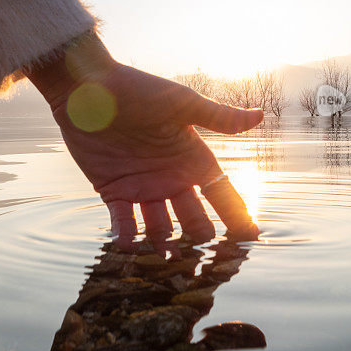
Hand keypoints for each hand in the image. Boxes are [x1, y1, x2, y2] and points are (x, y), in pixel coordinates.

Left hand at [26, 34, 261, 249]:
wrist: (89, 89)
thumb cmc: (138, 90)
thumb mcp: (181, 103)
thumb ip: (218, 117)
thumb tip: (260, 116)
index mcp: (192, 158)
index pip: (222, 193)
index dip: (237, 215)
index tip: (252, 238)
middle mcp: (171, 178)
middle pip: (193, 217)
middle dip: (200, 237)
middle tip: (204, 256)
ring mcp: (142, 186)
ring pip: (160, 226)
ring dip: (164, 244)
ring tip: (167, 261)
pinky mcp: (113, 190)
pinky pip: (123, 220)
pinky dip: (126, 235)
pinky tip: (128, 246)